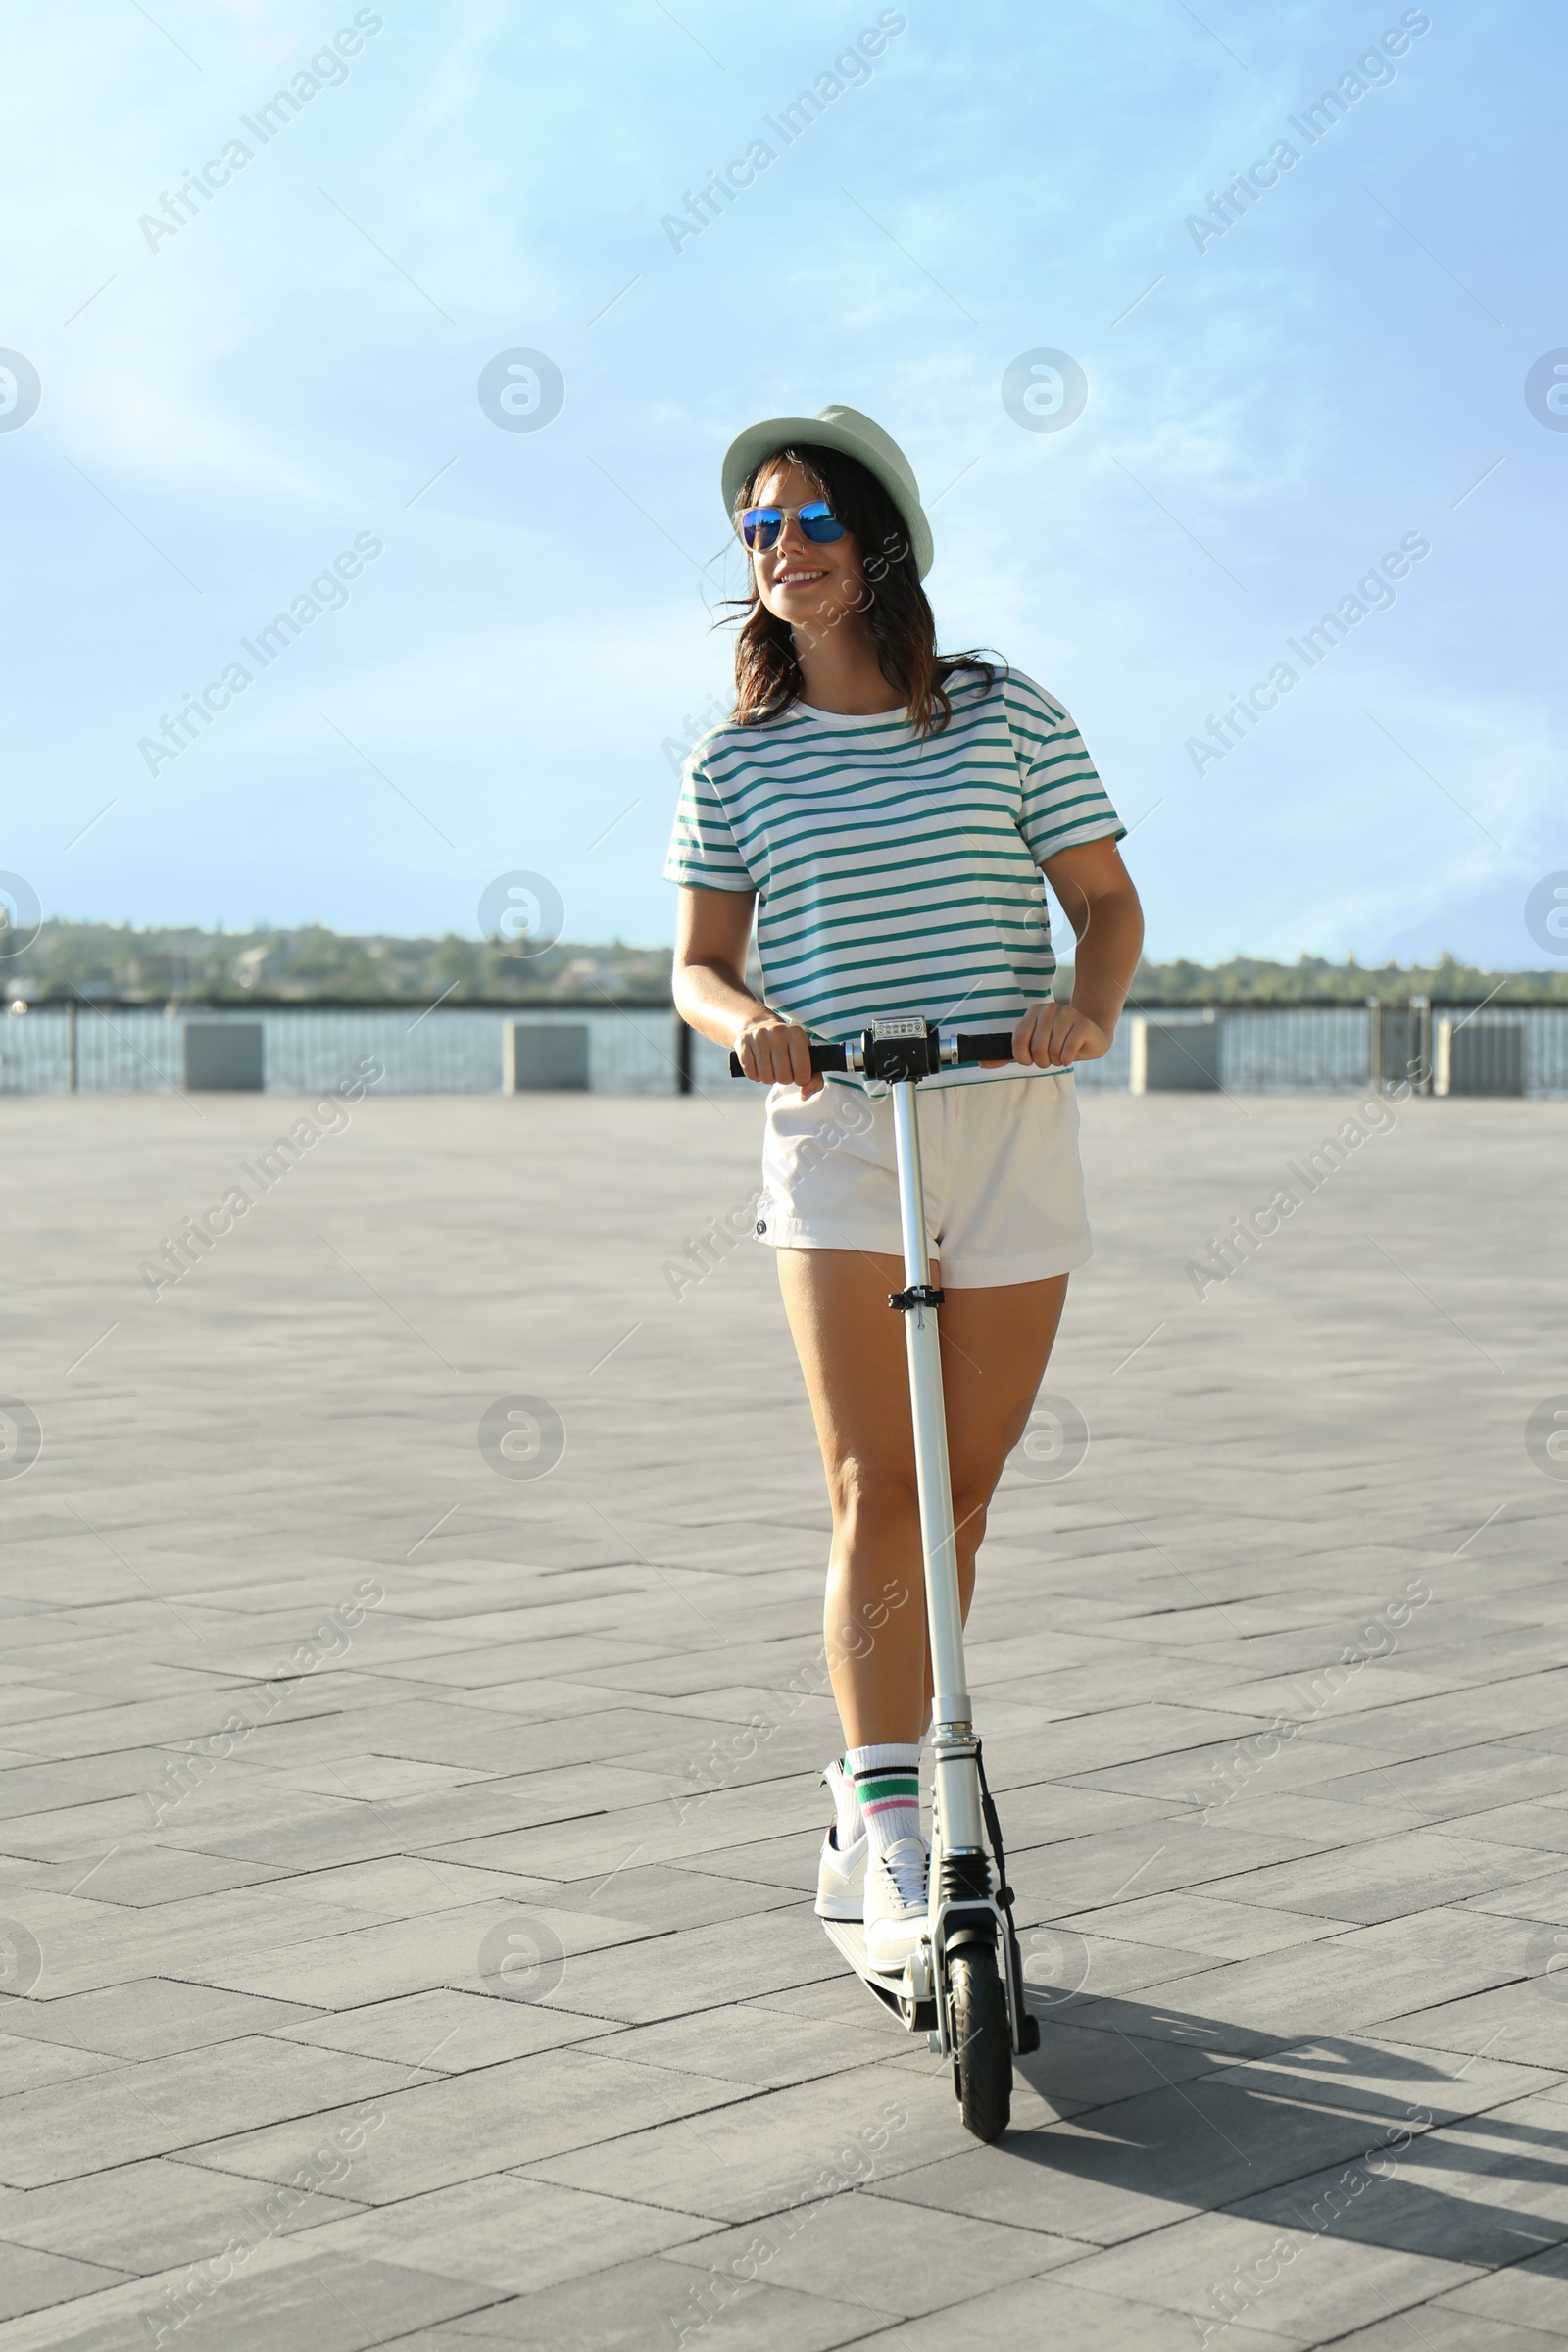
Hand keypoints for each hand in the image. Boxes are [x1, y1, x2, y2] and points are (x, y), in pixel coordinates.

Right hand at [733, 1010, 822, 1095]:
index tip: (798, 1075)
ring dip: (769, 1078)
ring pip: (766, 1076)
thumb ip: (814, 1079)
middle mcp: (778, 1032)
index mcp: (796, 1034)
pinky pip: (750, 1073)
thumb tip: (805, 1094)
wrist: (759, 1025)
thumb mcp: (805, 1056)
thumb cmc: (787, 1047)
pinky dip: (754, 1075)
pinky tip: (758, 1066)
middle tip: (782, 1070)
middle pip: (783, 1077)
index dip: (801, 1080)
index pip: (802, 1071)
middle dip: (784, 1079)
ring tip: (770, 1068)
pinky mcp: (743, 1042)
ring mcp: (759, 1036)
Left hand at [986, 1001, 1110, 1069]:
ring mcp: (1067, 1013)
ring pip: (1052, 1050)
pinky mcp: (1082, 1023)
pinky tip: (1071, 1054)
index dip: (1023, 1057)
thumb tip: (982, 1064)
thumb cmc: (1058, 1042)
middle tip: (1050, 1058)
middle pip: (1036, 1048)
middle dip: (1042, 1061)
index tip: (1030, 1059)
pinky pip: (1067, 1051)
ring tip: (1062, 1053)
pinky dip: (1068, 1059)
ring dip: (1057, 1060)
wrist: (1091, 1035)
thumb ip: (1009, 1055)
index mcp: (1033, 1012)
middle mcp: (1049, 1009)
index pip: (1018, 1041)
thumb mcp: (1031, 1047)